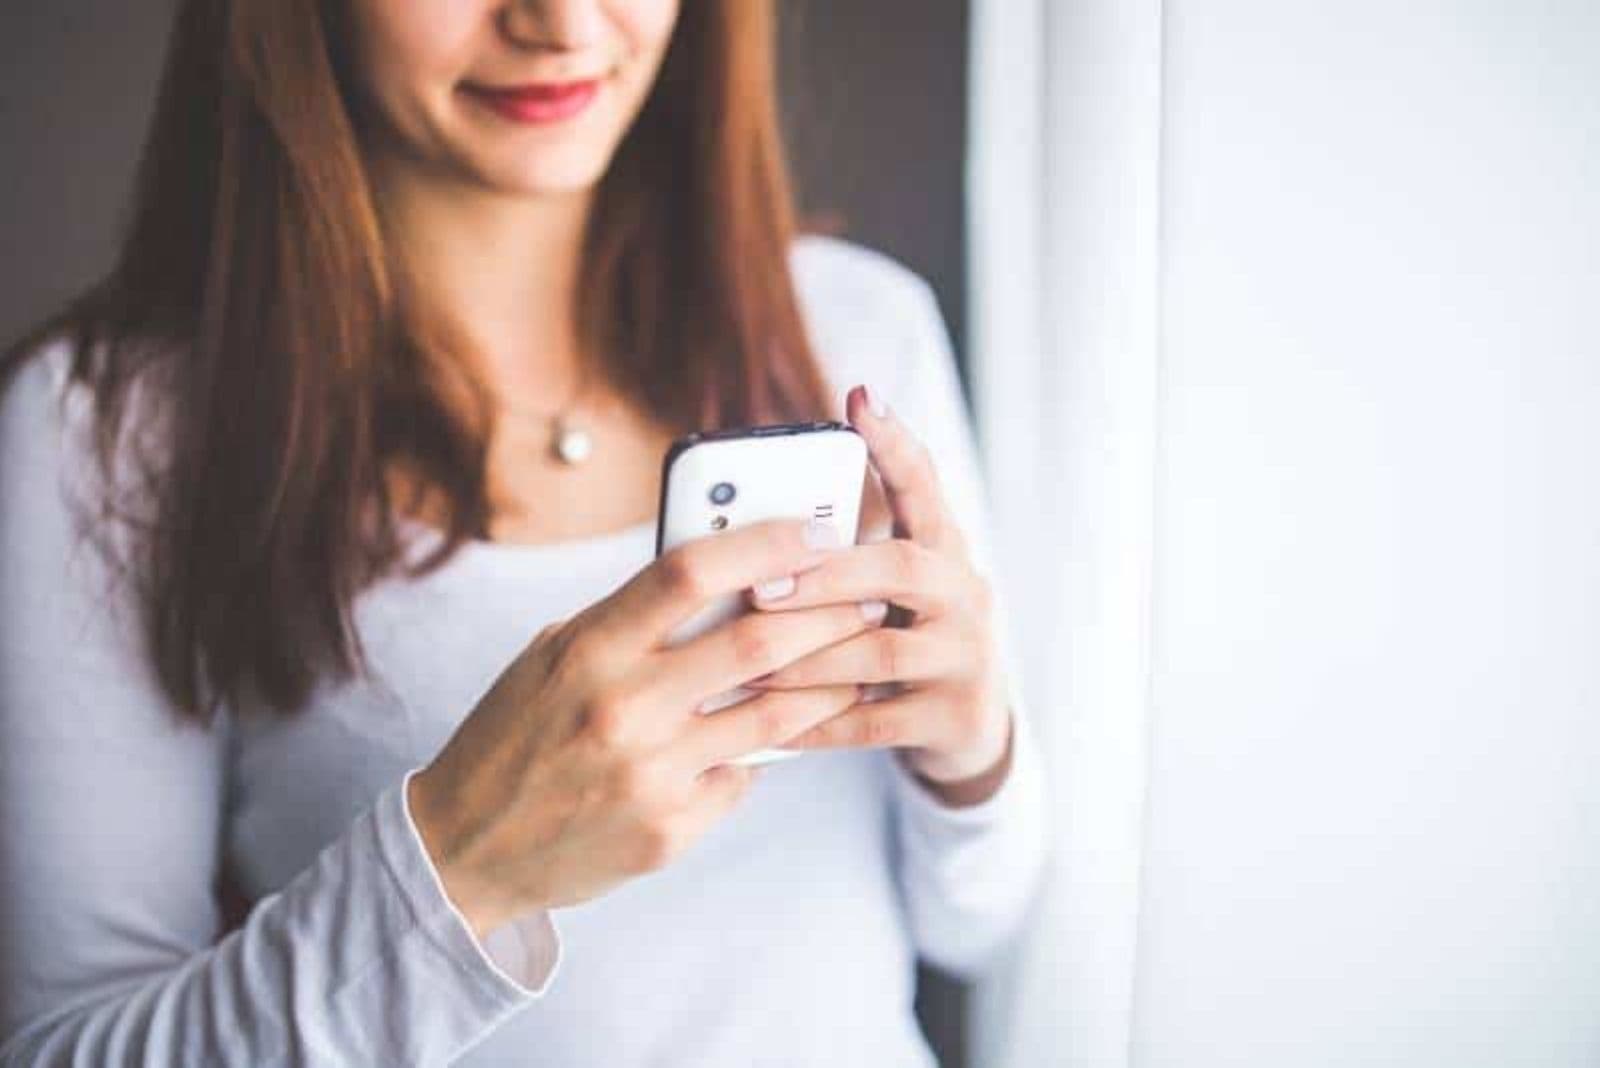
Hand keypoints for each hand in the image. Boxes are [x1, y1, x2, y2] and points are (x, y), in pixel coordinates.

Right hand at [407, 516, 876, 939]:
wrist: (465, 850)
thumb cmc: (516, 735)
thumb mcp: (553, 656)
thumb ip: (631, 619)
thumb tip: (726, 575)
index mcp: (588, 648)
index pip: (690, 572)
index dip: (764, 542)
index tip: (815, 529)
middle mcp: (622, 707)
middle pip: (757, 641)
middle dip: (829, 611)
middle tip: (868, 595)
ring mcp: (650, 773)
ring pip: (775, 716)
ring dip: (828, 682)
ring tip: (859, 659)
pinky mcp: (670, 829)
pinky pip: (744, 776)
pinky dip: (762, 753)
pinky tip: (775, 737)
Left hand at [743, 383, 1014, 802]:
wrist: (968, 729)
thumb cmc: (902, 642)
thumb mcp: (887, 593)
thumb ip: (841, 559)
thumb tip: (746, 527)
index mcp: (942, 551)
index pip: (924, 486)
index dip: (895, 444)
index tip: (860, 399)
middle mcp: (965, 594)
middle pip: (902, 567)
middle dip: (827, 575)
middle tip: (760, 586)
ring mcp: (967, 656)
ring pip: (883, 651)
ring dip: (810, 657)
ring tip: (749, 664)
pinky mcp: (956, 715)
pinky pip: (876, 721)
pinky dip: (820, 722)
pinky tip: (772, 726)